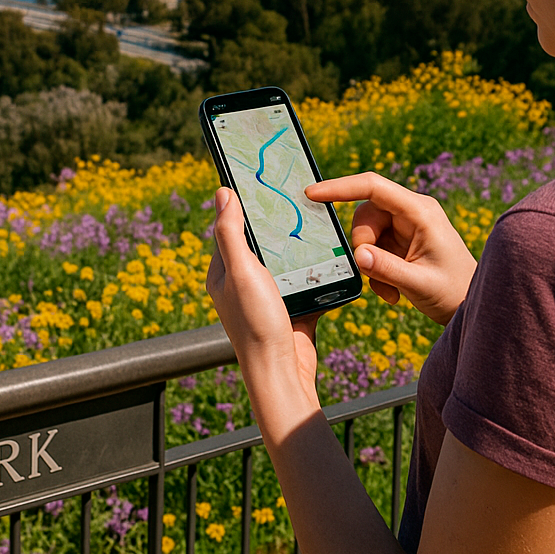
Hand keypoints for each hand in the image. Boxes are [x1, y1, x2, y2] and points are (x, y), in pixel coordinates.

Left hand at [206, 187, 321, 383]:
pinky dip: (318, 269)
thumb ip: (231, 233)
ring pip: (286, 260)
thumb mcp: (241, 271)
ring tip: (318, 221)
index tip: (262, 182)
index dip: (243, 205)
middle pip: (262, 242)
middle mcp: (243, 283)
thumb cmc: (256, 323)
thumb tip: (223, 193)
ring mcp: (269, 296)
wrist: (283, 372)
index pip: (230, 228)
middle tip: (298, 198)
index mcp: (223, 272)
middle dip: (278, 223)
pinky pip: (306, 280)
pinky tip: (332, 254)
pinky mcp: (293, 306)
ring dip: (301, 245)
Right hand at [305, 172, 476, 325]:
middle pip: (365, 214)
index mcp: (420, 211)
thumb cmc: (454, 292)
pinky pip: (372, 249)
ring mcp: (405, 226)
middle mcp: (411, 212)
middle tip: (371, 274)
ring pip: (365, 234)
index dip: (341, 187)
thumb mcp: (419, 284)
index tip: (313, 194)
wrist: (470, 304)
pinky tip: (392, 292)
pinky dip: (375, 271)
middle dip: (361, 246)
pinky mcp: (399, 242)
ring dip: (369, 264)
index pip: (373, 186)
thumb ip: (387, 269)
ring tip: (388, 291)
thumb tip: (358, 255)